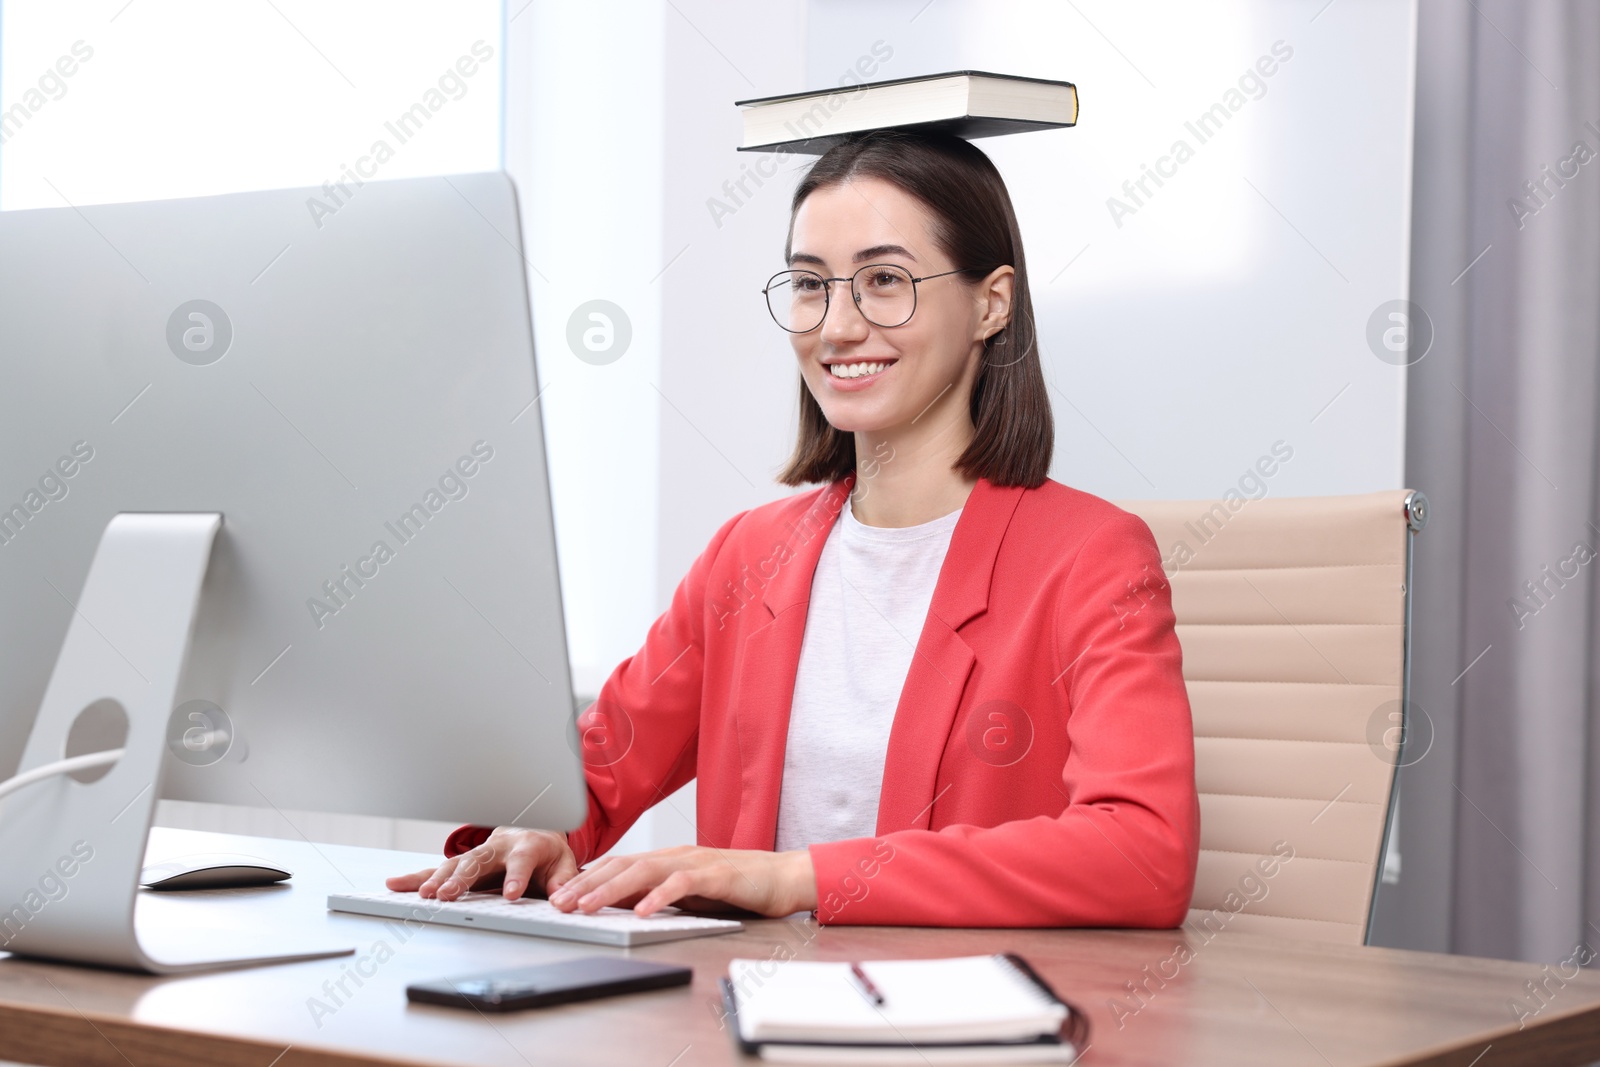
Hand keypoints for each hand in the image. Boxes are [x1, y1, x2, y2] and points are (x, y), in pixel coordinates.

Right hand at [385, 827, 577, 901]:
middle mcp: (498, 847)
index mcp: (527, 846)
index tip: (512, 895)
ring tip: (425, 895)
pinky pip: (437, 869)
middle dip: (462, 878)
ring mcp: (478, 854)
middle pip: (478, 861)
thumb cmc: (547, 853)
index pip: (521, 860)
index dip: (517, 876)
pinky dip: (416, 877)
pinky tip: (396, 884)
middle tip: (448, 895)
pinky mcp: (463, 864)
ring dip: (438, 879)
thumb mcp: (564, 864)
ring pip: (454, 864)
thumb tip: (561, 898)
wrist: (534, 832)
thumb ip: (563, 880)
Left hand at [547, 845, 816, 917]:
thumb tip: (622, 906)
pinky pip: (682, 884)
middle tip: (559, 903)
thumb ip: (659, 895)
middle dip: (587, 884)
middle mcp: (676, 855)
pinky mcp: (717, 875)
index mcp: (666, 859)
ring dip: (612, 890)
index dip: (586, 880)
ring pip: (645, 871)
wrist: (783, 877)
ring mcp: (696, 862)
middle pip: (623, 865)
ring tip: (588, 907)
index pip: (618, 866)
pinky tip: (641, 911)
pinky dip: (659, 896)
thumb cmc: (737, 887)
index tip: (560, 899)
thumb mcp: (688, 895)